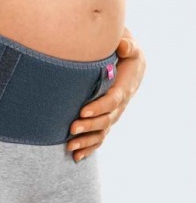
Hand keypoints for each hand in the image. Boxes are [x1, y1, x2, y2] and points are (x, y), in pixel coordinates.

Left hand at [66, 26, 146, 160]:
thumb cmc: (128, 56)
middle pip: (105, 121)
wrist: (132, 68)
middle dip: (89, 126)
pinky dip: (88, 149)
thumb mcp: (131, 49)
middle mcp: (119, 107)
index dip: (98, 107)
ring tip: (70, 146)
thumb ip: (128, 46)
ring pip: (101, 133)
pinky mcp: (106, 121)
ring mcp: (112, 116)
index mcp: (123, 90)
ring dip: (86, 141)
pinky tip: (76, 157)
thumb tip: (124, 45)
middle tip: (71, 128)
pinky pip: (99, 139)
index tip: (82, 110)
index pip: (112, 101)